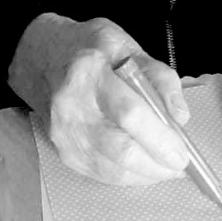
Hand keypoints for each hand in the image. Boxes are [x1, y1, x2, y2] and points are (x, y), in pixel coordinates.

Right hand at [8, 13, 189, 185]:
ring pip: (111, 168)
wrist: (39, 56)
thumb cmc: (87, 48)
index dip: (159, 138)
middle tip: (179, 164)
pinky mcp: (63, 150)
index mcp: (91, 72)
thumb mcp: (127, 45)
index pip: (129, 112)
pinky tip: (143, 168)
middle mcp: (72, 106)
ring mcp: (64, 132)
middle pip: (119, 149)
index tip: (182, 151)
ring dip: (145, 174)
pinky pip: (100, 173)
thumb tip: (179, 117)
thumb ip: (159, 77)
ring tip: (166, 168)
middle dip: (156, 164)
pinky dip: (128, 176)